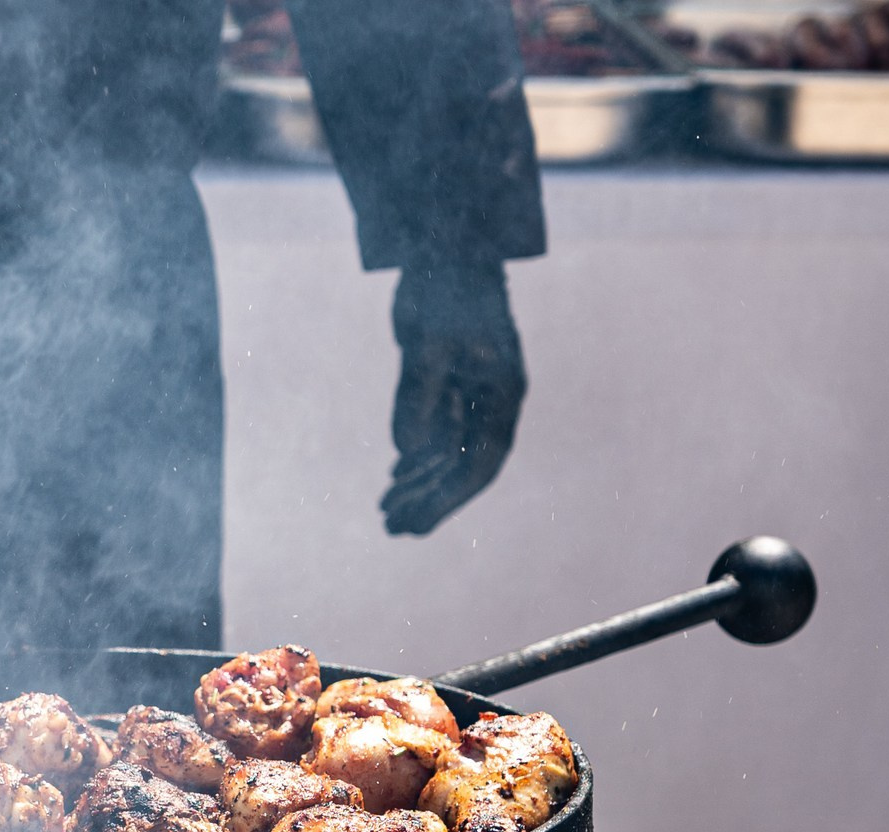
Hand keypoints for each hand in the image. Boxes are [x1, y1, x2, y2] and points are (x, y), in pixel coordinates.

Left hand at [381, 260, 526, 536]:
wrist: (446, 246)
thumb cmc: (442, 289)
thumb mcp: (425, 344)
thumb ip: (417, 397)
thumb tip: (407, 453)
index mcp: (501, 393)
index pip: (478, 463)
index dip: (446, 498)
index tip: (415, 524)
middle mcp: (493, 399)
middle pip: (464, 466)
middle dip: (429, 500)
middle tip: (391, 527)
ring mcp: (474, 392)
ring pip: (449, 452)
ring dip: (419, 483)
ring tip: (387, 511)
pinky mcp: (452, 382)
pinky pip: (439, 432)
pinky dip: (417, 456)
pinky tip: (396, 476)